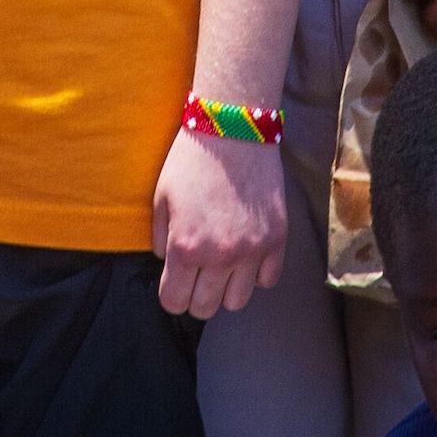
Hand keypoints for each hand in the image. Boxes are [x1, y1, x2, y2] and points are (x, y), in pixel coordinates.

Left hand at [152, 127, 286, 316]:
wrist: (233, 128)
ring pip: (237, 301)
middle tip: (196, 274)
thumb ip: (160, 239)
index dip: (171, 294)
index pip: (174, 302)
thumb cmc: (192, 160)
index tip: (174, 280)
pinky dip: (255, 274)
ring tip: (222, 265)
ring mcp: (252, 250)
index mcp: (186, 247)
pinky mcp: (276, 239)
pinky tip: (246, 253)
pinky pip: (267, 279)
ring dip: (225, 288)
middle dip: (195, 295)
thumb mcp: (160, 197)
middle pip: (204, 308)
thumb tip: (168, 263)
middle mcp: (220, 256)